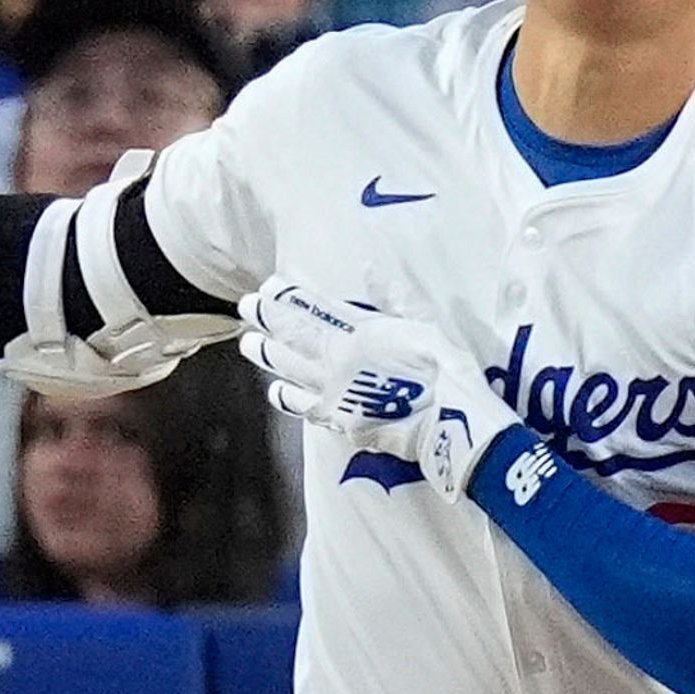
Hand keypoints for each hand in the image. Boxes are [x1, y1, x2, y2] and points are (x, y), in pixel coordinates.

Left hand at [238, 283, 514, 496]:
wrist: (448, 424)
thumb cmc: (445, 371)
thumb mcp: (425, 325)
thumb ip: (393, 300)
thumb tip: (371, 269)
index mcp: (357, 333)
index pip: (312, 310)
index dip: (287, 298)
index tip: (269, 286)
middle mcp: (337, 361)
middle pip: (291, 337)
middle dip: (265, 320)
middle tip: (245, 306)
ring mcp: (334, 392)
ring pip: (289, 370)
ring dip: (266, 355)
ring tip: (249, 343)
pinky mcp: (339, 420)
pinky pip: (303, 407)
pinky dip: (287, 397)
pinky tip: (276, 390)